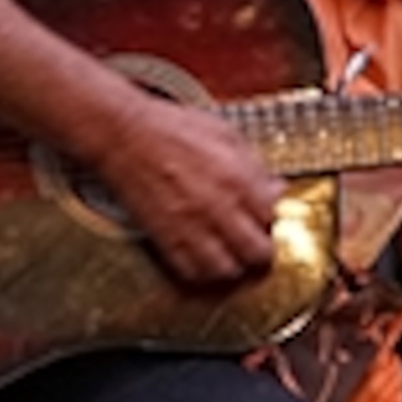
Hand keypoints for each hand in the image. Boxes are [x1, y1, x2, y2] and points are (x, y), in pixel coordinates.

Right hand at [91, 103, 286, 285]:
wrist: (124, 135)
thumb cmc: (172, 129)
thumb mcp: (226, 134)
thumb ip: (255, 167)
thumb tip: (277, 189)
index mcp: (238, 178)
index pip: (273, 217)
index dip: (271, 219)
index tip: (264, 217)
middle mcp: (218, 208)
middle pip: (257, 252)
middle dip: (260, 248)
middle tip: (253, 240)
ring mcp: (191, 226)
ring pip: (227, 270)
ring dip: (233, 264)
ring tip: (230, 252)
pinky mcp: (165, 238)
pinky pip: (192, 272)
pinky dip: (202, 271)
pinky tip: (204, 257)